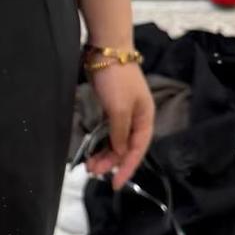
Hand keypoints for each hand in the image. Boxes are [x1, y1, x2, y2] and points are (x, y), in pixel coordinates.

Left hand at [83, 63, 155, 190]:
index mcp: (145, 119)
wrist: (106, 50)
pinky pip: (107, 131)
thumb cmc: (117, 80)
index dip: (127, 168)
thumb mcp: (119, 109)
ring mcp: (123, 112)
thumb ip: (119, 134)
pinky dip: (100, 141)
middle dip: (111, 162)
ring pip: (115, 140)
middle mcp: (137, 118)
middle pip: (126, 147)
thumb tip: (120, 152)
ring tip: (89, 166)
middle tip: (93, 173)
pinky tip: (92, 150)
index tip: (115, 184)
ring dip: (104, 154)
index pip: (138, 150)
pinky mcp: (111, 106)